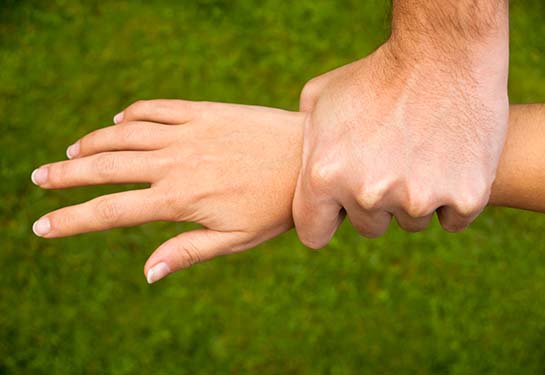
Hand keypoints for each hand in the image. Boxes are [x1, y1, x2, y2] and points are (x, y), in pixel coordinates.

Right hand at [31, 100, 303, 282]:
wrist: (309, 156)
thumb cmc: (276, 205)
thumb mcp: (235, 239)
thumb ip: (188, 252)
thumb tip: (146, 273)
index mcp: (180, 200)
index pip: (111, 211)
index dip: (72, 220)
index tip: (42, 226)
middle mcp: (175, 162)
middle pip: (104, 167)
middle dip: (65, 175)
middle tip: (38, 178)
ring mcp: (187, 132)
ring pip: (122, 135)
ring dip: (91, 143)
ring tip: (71, 153)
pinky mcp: (202, 111)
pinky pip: (154, 109)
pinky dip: (129, 115)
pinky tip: (117, 123)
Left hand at [293, 37, 508, 247]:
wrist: (444, 53)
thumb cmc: (375, 75)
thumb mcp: (320, 98)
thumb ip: (302, 142)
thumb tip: (297, 167)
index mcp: (324, 176)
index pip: (314, 234)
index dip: (326, 221)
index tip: (338, 210)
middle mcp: (367, 194)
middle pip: (369, 226)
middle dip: (375, 203)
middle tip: (389, 162)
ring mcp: (417, 198)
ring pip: (411, 221)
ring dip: (414, 198)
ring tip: (420, 153)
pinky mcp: (464, 197)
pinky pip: (453, 218)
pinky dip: (454, 197)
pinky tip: (449, 162)